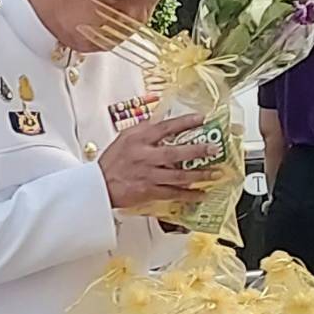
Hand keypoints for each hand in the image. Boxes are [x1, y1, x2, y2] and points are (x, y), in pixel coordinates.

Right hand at [97, 113, 220, 209]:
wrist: (98, 186)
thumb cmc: (111, 162)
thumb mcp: (124, 139)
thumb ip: (143, 129)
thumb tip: (161, 119)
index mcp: (138, 140)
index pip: (165, 127)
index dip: (185, 122)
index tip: (202, 118)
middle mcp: (144, 157)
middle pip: (175, 152)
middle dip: (198, 150)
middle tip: (214, 148)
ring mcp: (148, 175)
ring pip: (178, 175)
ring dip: (199, 174)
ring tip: (215, 173)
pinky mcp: (148, 191)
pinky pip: (173, 193)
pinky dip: (188, 195)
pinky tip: (200, 194)